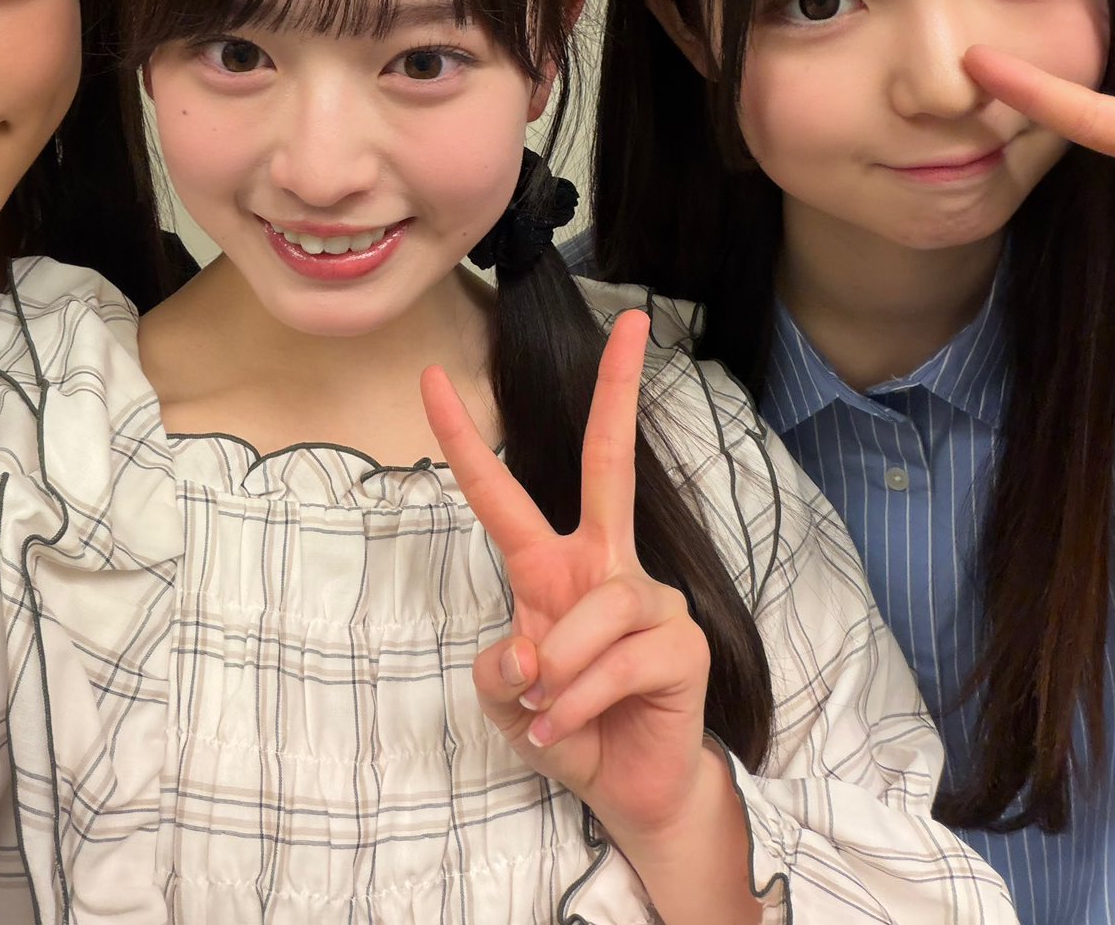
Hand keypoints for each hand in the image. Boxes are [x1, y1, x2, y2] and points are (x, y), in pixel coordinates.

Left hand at [422, 309, 713, 838]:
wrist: (627, 790)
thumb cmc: (567, 727)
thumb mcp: (504, 702)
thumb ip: (498, 672)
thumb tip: (529, 650)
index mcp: (552, 565)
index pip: (502, 492)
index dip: (464, 437)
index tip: (433, 379)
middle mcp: (604, 564)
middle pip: (613, 462)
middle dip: (620, 390)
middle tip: (635, 324)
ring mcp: (649, 598)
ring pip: (590, 611)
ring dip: (558, 675)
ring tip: (551, 713)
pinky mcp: (681, 642)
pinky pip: (614, 663)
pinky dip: (579, 704)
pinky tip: (571, 728)